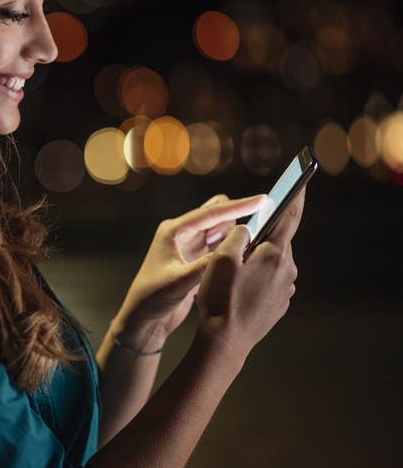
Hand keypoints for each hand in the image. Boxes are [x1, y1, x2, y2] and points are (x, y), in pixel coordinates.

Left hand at [111, 194, 265, 351]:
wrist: (144, 318)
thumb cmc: (153, 297)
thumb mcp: (180, 282)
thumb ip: (204, 267)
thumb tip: (232, 253)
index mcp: (174, 231)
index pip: (210, 213)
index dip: (238, 206)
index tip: (262, 199)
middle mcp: (182, 234)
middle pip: (216, 215)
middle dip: (237, 219)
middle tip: (261, 228)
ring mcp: (189, 247)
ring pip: (220, 231)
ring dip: (235, 235)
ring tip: (255, 244)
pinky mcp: (195, 260)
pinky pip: (219, 247)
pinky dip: (231, 248)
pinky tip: (244, 256)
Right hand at [196, 190, 304, 358]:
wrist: (225, 342)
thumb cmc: (220, 299)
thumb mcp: (220, 260)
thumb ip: (236, 236)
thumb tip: (247, 227)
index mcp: (275, 255)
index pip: (289, 218)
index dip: (294, 197)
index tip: (301, 181)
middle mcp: (287, 271)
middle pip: (275, 242)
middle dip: (258, 239)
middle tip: (234, 246)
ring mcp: (286, 289)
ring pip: (271, 263)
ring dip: (254, 262)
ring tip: (230, 276)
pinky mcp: (280, 304)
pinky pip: (269, 282)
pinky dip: (255, 280)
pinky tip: (237, 291)